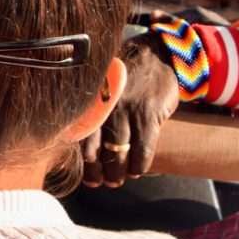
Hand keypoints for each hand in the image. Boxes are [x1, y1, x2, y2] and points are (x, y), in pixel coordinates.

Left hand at [81, 14, 181, 187]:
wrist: (158, 55)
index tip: (87, 178)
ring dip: (119, 172)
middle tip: (103, 183)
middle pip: (97, 148)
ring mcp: (126, 109)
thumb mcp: (104, 88)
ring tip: (118, 181)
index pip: (80, 137)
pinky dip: (140, 163)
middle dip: (98, 171)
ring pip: (119, 151)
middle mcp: (104, 105)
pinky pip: (143, 147)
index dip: (83, 162)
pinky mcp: (148, 112)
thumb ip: (94, 111)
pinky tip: (138, 171)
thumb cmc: (126, 78)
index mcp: (90, 101)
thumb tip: (82, 145)